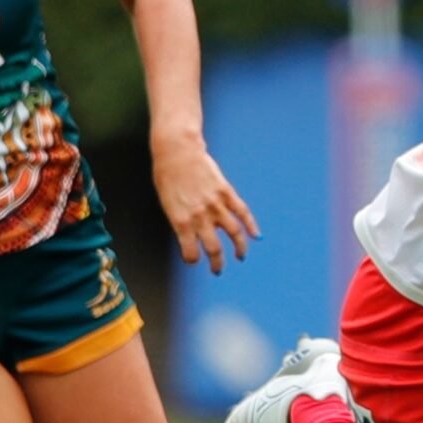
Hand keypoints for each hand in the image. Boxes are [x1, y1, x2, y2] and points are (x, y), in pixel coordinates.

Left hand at [152, 134, 259, 273]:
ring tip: (240, 256)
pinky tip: (255, 235)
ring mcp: (215, 204)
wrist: (178, 152)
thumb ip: (181, 221)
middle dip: (217, 263)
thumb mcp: (168, 204)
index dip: (192, 260)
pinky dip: (250, 225)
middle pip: (214, 248)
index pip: (191, 252)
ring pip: (233, 233)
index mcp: (181, 221)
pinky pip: (242, 212)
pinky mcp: (226, 192)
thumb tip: (192, 235)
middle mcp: (200, 216)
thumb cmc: (167, 177)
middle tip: (218, 270)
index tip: (194, 260)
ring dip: (239, 248)